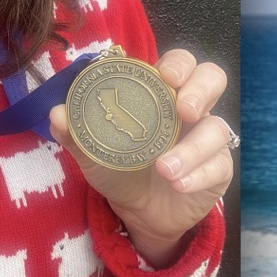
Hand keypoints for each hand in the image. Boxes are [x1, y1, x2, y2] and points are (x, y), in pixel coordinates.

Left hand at [49, 49, 234, 266]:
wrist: (137, 212)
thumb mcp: (92, 152)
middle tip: (183, 110)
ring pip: (217, 129)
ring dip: (192, 148)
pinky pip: (219, 166)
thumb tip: (57, 113)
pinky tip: (178, 184)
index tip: (165, 76)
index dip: (179, 64)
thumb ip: (75, 132)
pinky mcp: (217, 169)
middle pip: (213, 79)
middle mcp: (189, 110)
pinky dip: (197, 175)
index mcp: (160, 95)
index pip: (180, 64)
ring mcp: (207, 139)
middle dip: (201, 89)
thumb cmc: (119, 168)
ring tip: (165, 168)